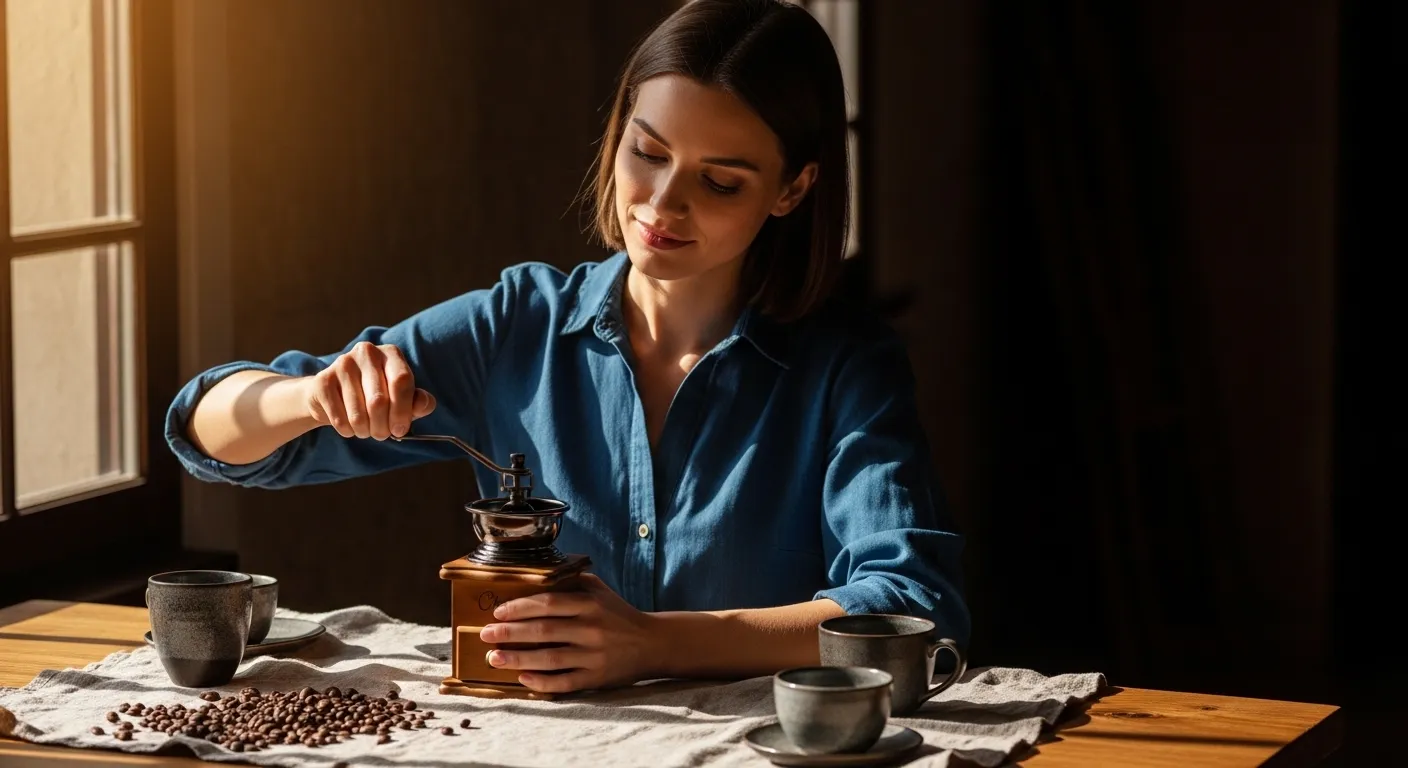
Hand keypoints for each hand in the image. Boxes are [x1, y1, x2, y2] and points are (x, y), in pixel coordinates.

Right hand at [303, 341, 435, 439]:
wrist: (333, 395)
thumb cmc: (374, 396)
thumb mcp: (401, 398)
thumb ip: (418, 402)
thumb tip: (425, 404)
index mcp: (391, 353)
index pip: (402, 380)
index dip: (403, 411)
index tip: (400, 430)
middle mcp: (367, 352)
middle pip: (379, 400)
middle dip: (383, 427)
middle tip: (382, 435)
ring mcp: (343, 364)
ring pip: (358, 413)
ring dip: (364, 431)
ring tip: (366, 431)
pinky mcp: (323, 380)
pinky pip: (339, 417)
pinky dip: (347, 430)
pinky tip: (349, 427)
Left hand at [479, 573, 658, 692]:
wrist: (652, 643)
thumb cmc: (617, 614)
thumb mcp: (598, 590)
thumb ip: (570, 582)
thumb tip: (533, 576)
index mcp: (590, 604)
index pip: (548, 604)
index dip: (520, 608)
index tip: (498, 612)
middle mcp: (592, 629)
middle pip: (543, 631)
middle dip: (510, 633)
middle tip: (485, 634)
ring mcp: (594, 656)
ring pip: (549, 659)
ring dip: (518, 659)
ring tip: (494, 658)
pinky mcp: (597, 678)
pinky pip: (564, 682)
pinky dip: (542, 682)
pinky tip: (523, 678)